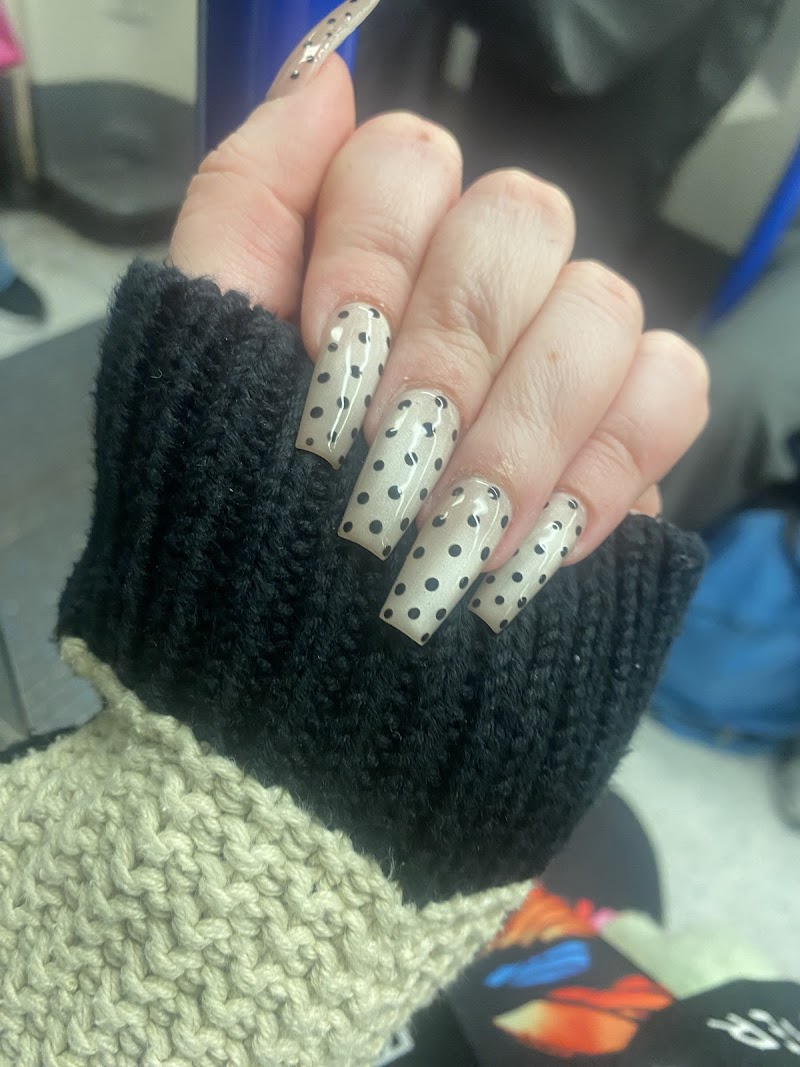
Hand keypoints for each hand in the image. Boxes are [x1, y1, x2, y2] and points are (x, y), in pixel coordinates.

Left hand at [170, 14, 707, 644]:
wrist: (310, 703)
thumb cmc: (236, 539)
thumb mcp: (196, 372)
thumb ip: (243, 210)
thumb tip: (324, 71)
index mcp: (370, 263)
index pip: (407, 158)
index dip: (373, 247)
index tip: (330, 360)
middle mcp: (471, 297)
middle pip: (522, 216)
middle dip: (449, 352)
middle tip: (393, 465)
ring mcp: (555, 368)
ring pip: (602, 302)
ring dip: (521, 429)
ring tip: (458, 532)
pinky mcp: (623, 444)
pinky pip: (672, 385)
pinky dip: (611, 460)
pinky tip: (541, 536)